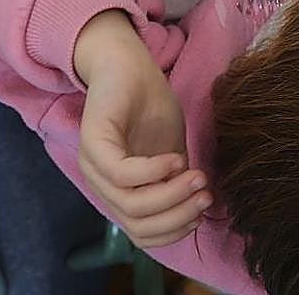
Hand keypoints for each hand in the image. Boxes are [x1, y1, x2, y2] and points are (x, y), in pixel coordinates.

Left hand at [73, 10, 210, 247]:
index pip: (144, 235)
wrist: (130, 63)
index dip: (177, 230)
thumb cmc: (151, 107)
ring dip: (171, 195)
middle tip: (205, 194)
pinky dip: (153, 172)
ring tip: (197, 177)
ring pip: (131, 205)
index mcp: (118, 192)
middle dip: (178, 216)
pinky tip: (175, 158)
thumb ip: (177, 186)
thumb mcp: (172, 155)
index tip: (204, 209)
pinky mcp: (92, 141)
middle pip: (138, 225)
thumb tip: (196, 216)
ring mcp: (92, 164)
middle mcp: (100, 184)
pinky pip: (122, 174)